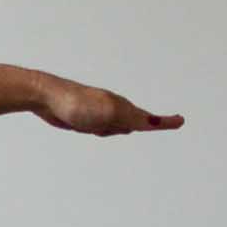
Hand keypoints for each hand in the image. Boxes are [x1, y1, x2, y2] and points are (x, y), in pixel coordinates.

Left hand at [29, 76, 180, 134]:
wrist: (45, 97)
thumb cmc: (76, 103)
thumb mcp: (107, 112)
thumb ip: (129, 117)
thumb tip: (149, 122)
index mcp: (121, 106)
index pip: (148, 118)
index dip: (165, 122)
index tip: (181, 121)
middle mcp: (112, 108)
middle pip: (134, 123)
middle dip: (148, 124)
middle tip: (170, 122)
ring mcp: (98, 112)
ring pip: (116, 127)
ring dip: (123, 126)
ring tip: (126, 124)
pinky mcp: (83, 117)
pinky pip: (99, 127)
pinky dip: (106, 129)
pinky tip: (99, 129)